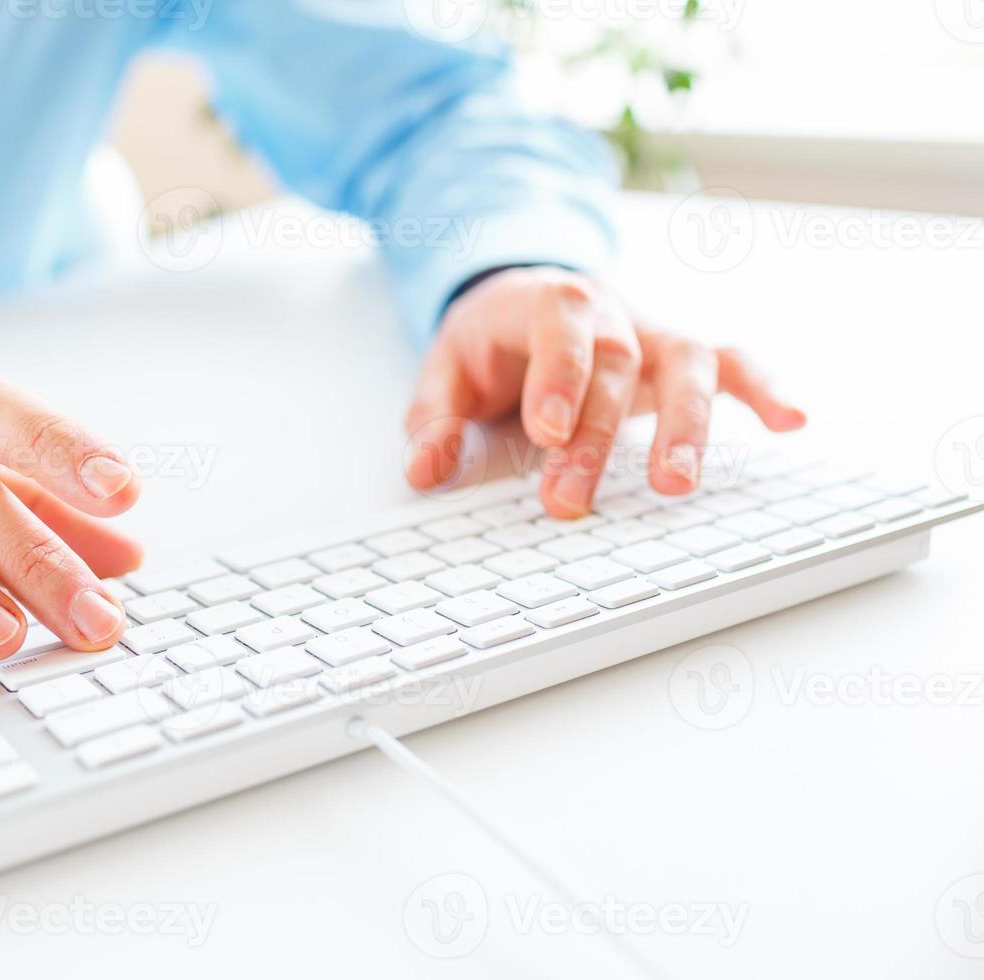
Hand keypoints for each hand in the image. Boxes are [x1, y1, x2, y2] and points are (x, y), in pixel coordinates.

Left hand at [404, 267, 805, 514]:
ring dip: (685, 423)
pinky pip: (733, 363)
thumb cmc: (492, 342)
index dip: (559, 375)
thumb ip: (433, 420)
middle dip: (596, 436)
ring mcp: (653, 332)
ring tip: (675, 485)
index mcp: (546, 302)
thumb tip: (424, 471)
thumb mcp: (446, 370)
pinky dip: (764, 388)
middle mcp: (611, 310)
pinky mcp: (681, 356)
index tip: (547, 431)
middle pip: (616, 362)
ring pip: (685, 360)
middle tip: (570, 499)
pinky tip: (792, 422)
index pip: (561, 325)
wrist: (528, 296)